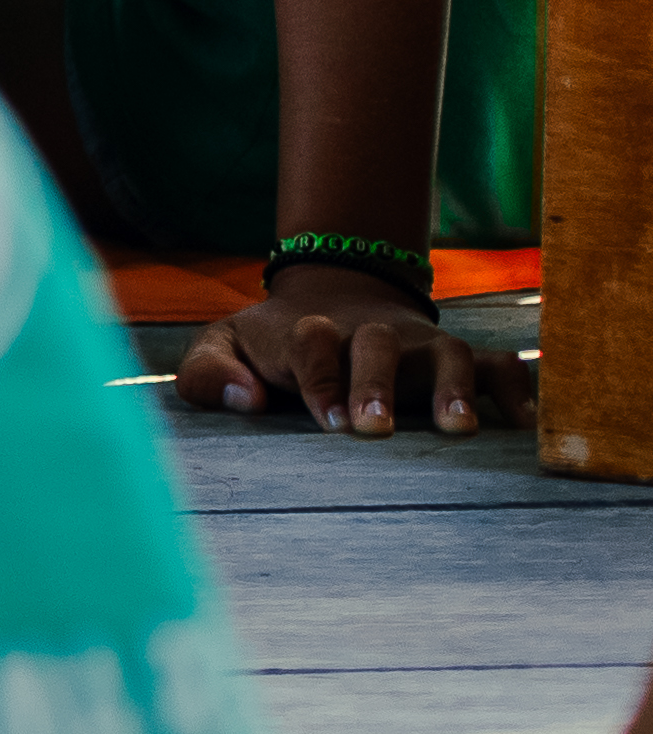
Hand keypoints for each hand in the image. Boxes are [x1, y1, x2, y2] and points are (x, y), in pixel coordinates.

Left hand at [176, 262, 524, 434]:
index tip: (326, 420)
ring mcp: (418, 345)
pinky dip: (514, 387)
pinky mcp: (453, 360)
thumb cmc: (267, 346)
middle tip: (373, 429)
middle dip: (376, 383)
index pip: (313, 343)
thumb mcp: (221, 349)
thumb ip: (210, 373)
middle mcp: (370, 334)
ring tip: (457, 428)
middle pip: (379, 344)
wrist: (327, 304)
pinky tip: (522, 423)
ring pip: (446, 352)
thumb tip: (247, 400)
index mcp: (309, 331)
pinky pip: (499, 364)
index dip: (321, 377)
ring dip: (453, 385)